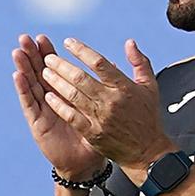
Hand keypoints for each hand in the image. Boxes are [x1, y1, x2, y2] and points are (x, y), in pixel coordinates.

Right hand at [12, 33, 106, 178]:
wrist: (86, 163)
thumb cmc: (94, 137)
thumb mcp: (101, 110)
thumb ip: (105, 87)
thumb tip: (112, 65)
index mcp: (66, 93)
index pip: (55, 68)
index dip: (48, 53)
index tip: (44, 38)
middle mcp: (51, 99)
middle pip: (39, 72)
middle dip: (32, 55)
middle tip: (27, 38)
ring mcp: (43, 110)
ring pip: (31, 84)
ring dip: (24, 67)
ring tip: (18, 51)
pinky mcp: (38, 123)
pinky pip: (29, 104)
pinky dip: (23, 89)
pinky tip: (17, 75)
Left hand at [40, 39, 173, 175]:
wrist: (147, 152)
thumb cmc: (147, 118)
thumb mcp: (150, 87)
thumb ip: (140, 62)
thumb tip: (130, 43)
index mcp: (124, 87)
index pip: (99, 63)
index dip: (81, 50)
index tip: (68, 43)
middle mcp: (111, 101)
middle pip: (80, 78)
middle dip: (61, 65)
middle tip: (48, 58)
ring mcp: (101, 118)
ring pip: (73, 95)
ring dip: (56, 82)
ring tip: (44, 73)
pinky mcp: (94, 133)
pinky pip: (72, 117)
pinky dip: (59, 106)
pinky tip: (48, 97)